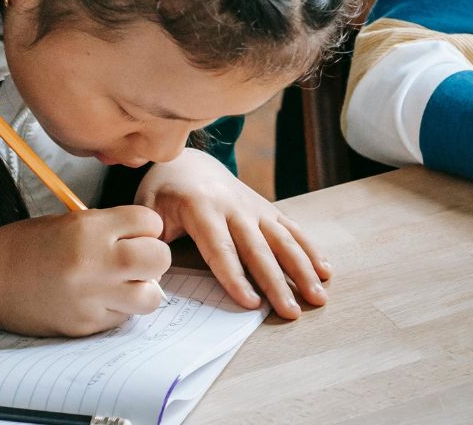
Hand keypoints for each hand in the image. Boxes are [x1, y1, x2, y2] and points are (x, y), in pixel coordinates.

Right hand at [0, 206, 169, 336]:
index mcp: (91, 228)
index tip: (136, 232)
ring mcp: (91, 297)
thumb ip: (111, 228)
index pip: (150, 222)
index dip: (146, 227)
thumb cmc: (28, 246)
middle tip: (137, 260)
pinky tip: (98, 299)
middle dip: (153, 258)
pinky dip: (118, 309)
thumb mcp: (71, 221)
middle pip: (159, 259)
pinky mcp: (85, 325)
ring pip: (150, 297)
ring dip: (142, 289)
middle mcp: (95, 262)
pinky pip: (122, 318)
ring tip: (123, 284)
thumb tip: (147, 239)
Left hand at [136, 148, 330, 317]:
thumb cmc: (163, 192)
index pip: (220, 249)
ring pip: (283, 239)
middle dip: (278, 282)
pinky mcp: (267, 208)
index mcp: (201, 207)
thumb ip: (150, 243)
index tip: (251, 304)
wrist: (188, 160)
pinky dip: (310, 249)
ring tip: (318, 295)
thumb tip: (150, 281)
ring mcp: (255, 206)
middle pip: (259, 249)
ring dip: (303, 268)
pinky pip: (292, 229)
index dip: (236, 278)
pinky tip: (326, 270)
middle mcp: (234, 206)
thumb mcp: (146, 211)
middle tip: (293, 312)